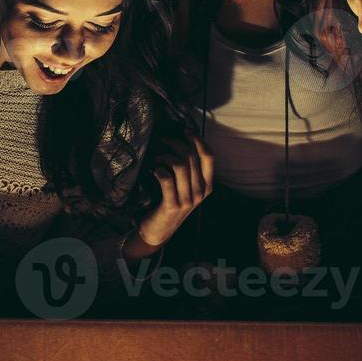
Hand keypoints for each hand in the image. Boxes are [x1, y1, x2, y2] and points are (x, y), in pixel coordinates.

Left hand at [135, 133, 214, 251]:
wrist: (158, 230)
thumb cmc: (169, 203)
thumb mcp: (186, 187)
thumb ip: (189, 169)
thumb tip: (182, 139)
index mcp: (207, 186)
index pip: (209, 157)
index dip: (197, 140)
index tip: (184, 129)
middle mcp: (200, 192)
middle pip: (191, 157)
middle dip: (175, 143)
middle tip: (161, 140)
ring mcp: (188, 200)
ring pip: (180, 166)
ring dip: (164, 156)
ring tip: (155, 158)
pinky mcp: (172, 205)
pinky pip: (166, 179)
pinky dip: (158, 169)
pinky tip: (153, 170)